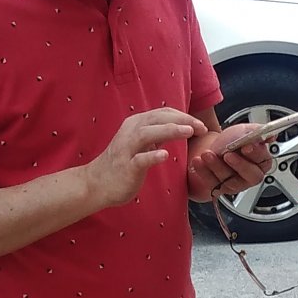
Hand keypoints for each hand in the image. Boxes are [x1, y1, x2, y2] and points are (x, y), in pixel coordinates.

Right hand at [86, 109, 203, 209]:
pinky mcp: (125, 166)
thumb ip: (157, 134)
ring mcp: (127, 149)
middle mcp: (131, 132)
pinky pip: (139, 159)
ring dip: (170, 130)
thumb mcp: (141, 143)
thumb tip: (179, 126)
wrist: (96, 183)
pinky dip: (152, 155)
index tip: (201, 125)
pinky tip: (165, 155)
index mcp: (136, 124)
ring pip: (148, 134)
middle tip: (201, 127)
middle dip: (182, 120)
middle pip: (158, 119)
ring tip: (189, 132)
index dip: (184, 116)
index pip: (163, 113)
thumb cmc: (122, 164)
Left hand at [186, 126, 272, 200]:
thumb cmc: (233, 140)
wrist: (215, 147)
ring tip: (207, 154)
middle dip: (239, 164)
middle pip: (251, 175)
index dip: (256, 153)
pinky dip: (204, 172)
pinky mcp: (221, 189)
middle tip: (228, 154)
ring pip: (230, 180)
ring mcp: (236, 184)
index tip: (247, 146)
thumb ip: (259, 132)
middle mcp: (251, 175)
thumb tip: (272, 136)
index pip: (264, 159)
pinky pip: (213, 184)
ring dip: (217, 166)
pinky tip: (198, 162)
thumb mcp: (245, 130)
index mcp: (262, 160)